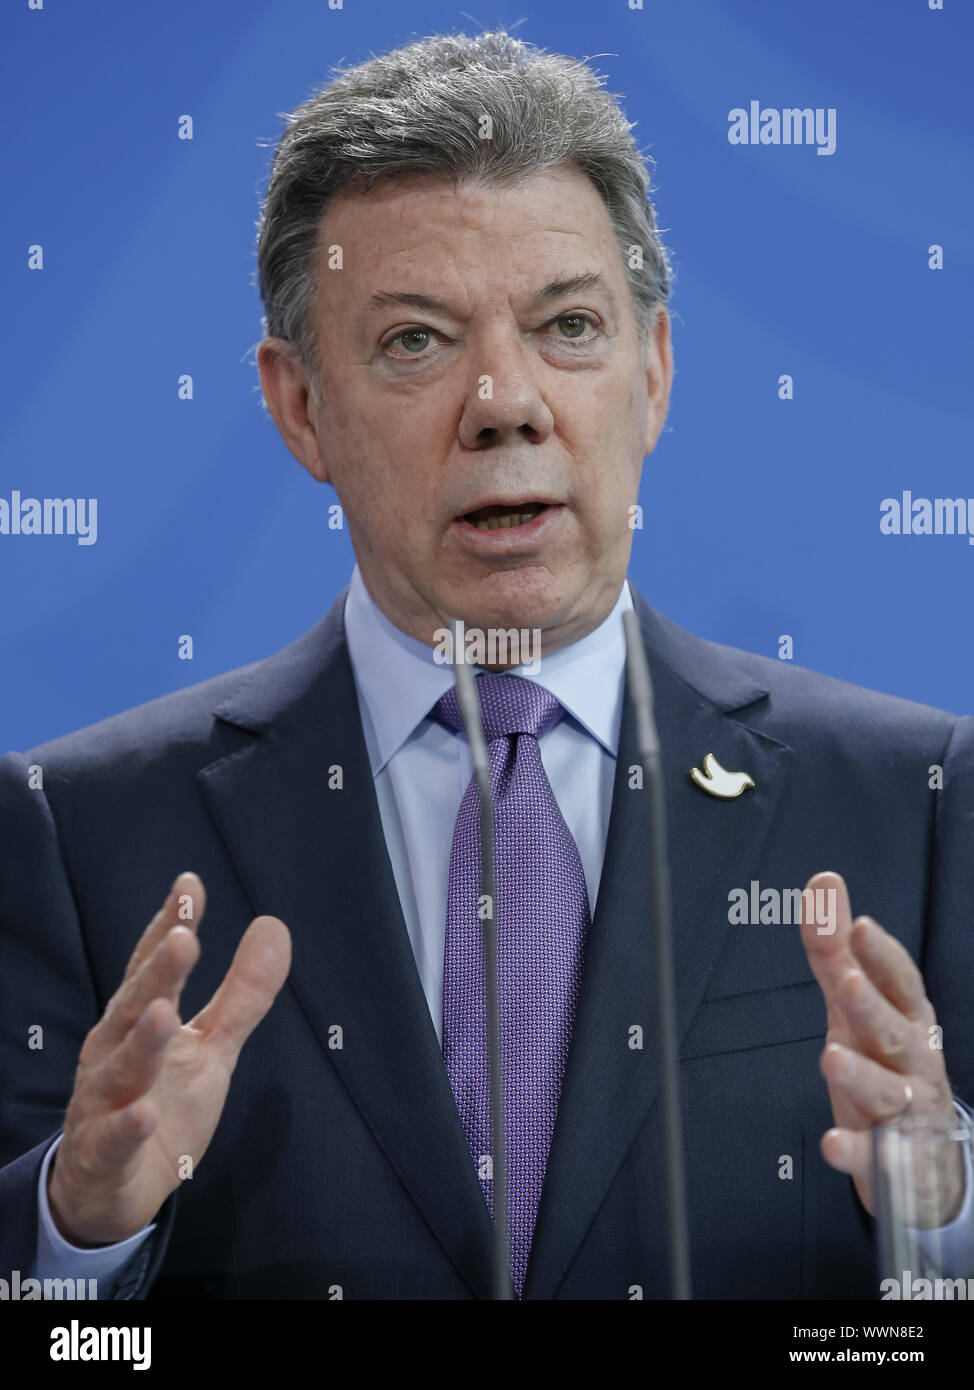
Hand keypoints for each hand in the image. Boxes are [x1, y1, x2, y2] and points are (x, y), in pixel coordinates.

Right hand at [48, 873, 290, 1245]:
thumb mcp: (212, 1046)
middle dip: (158, 973)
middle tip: (183, 939)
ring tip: (166, 1013)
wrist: (112, 1190)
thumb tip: (274, 925)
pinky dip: (127, 1126)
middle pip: (136, 1006)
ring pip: (123, 1067)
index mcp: (139, 1019)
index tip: (189, 886)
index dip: (170, 925)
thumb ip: (243, 992)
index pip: (154, 966)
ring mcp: (103, 1102)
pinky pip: (114, 1138)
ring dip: (143, 1042)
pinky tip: (144, 1113)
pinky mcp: (104, 1153)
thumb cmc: (161, 1103)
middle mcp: (114, 1052)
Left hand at [800, 870, 962, 1225]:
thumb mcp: (859, 1003)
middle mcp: (912, 1060)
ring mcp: (905, 1110)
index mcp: (908, 1018)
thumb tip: (823, 883)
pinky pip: (873, 1156)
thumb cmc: (886, 1057)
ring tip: (831, 1059)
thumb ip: (836, 949)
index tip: (860, 926)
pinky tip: (832, 1143)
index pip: (901, 982)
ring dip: (861, 1075)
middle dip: (873, 1007)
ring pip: (888, 1091)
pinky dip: (854, 1150)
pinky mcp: (889, 1158)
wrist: (925, 1151)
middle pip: (895, 1032)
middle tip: (848, 984)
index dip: (882, 955)